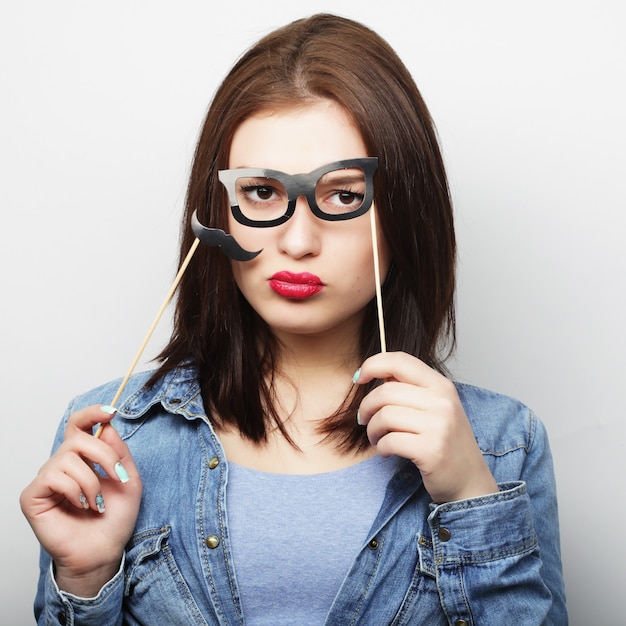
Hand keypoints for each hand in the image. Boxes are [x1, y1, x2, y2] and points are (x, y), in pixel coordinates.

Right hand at [20, 405, 141, 596]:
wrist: (104, 551)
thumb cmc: (114, 518)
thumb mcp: (128, 480)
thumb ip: (119, 452)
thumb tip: (107, 426)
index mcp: (84, 457)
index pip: (79, 425)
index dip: (92, 413)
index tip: (110, 412)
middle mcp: (62, 463)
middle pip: (78, 438)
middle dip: (104, 455)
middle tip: (116, 476)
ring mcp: (46, 479)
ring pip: (67, 459)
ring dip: (91, 481)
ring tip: (96, 502)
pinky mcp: (32, 496)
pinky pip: (53, 477)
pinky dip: (74, 490)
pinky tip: (80, 506)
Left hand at [354, 352, 497, 503]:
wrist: (470, 481)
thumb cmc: (446, 442)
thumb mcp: (436, 407)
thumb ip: (411, 388)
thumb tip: (378, 374)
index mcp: (441, 385)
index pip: (400, 361)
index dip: (372, 365)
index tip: (359, 378)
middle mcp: (442, 402)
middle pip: (385, 391)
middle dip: (366, 406)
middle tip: (364, 419)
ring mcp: (439, 426)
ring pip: (384, 416)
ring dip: (372, 429)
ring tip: (376, 437)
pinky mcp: (431, 451)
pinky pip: (390, 441)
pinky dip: (381, 447)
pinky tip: (386, 451)